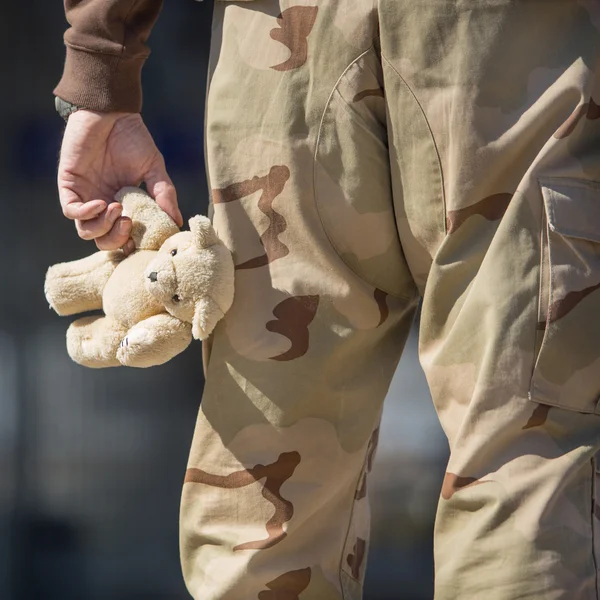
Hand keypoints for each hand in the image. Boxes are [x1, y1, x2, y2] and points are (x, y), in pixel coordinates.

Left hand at [58, 110, 182, 253]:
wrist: (110, 112)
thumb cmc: (133, 138)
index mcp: (123, 205)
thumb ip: (164, 195)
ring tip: (118, 209)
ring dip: (103, 227)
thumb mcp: (154, 169)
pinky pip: (71, 211)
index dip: (134, 243)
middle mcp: (103, 205)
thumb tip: (176, 221)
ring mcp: (85, 197)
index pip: (124, 237)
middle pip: (103, 240)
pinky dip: (86, 213)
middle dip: (116, 239)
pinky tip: (102, 203)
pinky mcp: (69, 185)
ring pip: (86, 231)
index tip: (146, 239)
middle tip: (129, 223)